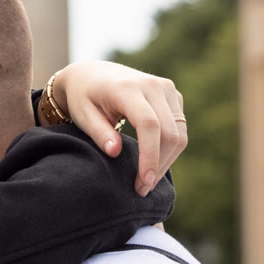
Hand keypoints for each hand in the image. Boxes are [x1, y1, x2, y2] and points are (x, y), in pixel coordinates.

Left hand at [49, 60, 185, 195]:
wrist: (91, 74)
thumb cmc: (83, 97)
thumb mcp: (83, 115)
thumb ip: (99, 133)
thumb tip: (114, 152)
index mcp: (127, 88)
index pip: (149, 125)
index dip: (150, 156)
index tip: (143, 183)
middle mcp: (152, 85)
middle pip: (169, 132)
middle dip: (159, 165)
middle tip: (141, 189)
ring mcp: (166, 88)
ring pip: (179, 133)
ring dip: (167, 160)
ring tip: (146, 179)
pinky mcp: (172, 95)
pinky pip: (180, 127)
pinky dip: (170, 148)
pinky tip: (153, 160)